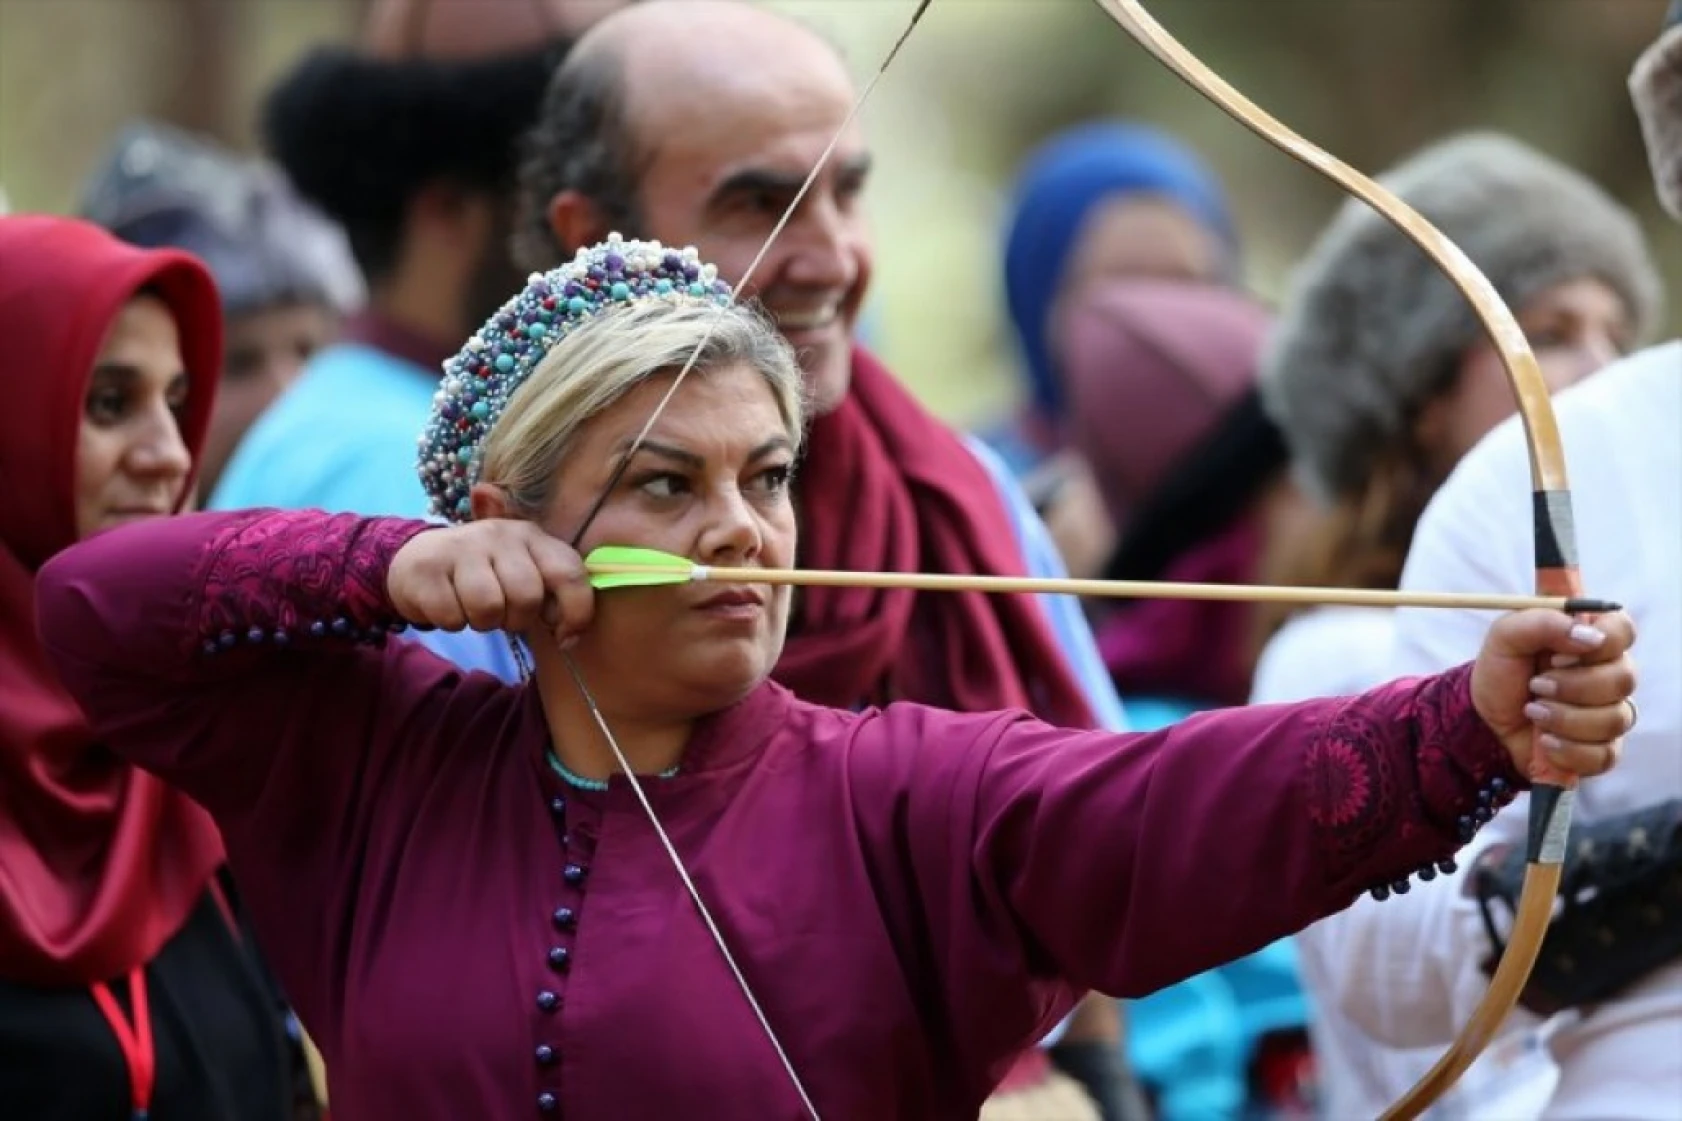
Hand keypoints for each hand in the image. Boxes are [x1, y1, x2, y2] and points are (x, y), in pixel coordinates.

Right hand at [387, 520, 593, 643]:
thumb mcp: (521, 574)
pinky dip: (451, 623)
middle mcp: (500, 533)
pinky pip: (452, 617)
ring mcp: (462, 546)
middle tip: (501, 613)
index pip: (570, 572)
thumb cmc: (483, 575)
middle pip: (527, 596)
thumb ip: (551, 595)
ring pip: (489, 608)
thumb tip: (569, 635)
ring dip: (483, 622)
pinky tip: (447, 604)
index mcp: (532, 536)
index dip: (576, 612)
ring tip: (473, 608)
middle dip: (516, 619)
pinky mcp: (428, 567)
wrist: (417, 561)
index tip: (565, 637)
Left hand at [1471, 608, 1637, 780]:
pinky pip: (1603, 754)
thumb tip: (1589, 635)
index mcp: (1590, 639)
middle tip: (1536, 686)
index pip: (1623, 630)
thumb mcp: (1505, 636)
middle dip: (1573, 686)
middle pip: (1624, 678)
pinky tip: (1544, 740)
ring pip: (1614, 719)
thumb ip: (1542, 622)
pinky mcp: (1603, 749)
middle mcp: (1609, 674)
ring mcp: (1610, 713)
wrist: (1483, 720)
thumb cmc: (1501, 672)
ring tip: (1533, 711)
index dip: (1599, 643)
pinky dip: (1567, 748)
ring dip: (1564, 718)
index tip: (1559, 655)